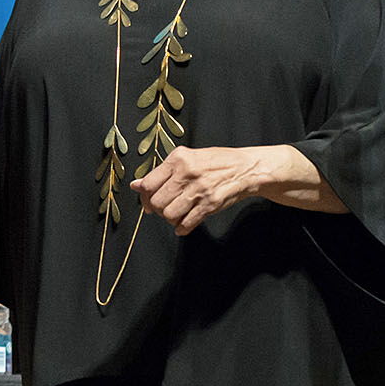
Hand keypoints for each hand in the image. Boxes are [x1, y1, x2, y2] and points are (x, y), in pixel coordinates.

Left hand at [131, 145, 279, 235]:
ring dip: (170, 218)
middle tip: (164, 208)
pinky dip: (182, 227)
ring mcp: (200, 189)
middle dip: (157, 209)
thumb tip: (136, 185)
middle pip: (157, 202)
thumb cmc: (216, 162)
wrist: (248, 168)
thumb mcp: (187, 158)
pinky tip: (184, 223)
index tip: (147, 201)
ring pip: (169, 214)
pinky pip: (187, 223)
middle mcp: (188, 173)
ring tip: (176, 213)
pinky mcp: (211, 204)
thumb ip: (161, 172)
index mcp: (178, 159)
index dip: (144, 196)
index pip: (148, 184)